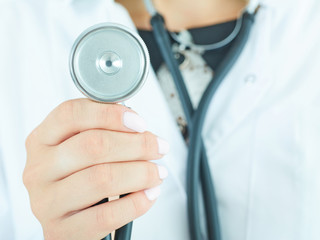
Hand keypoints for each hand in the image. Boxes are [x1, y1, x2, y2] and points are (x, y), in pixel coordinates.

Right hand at [23, 99, 168, 239]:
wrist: (68, 220)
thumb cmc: (79, 176)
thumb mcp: (79, 147)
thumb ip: (101, 129)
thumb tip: (135, 122)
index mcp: (42, 140)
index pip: (71, 115)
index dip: (110, 114)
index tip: (140, 123)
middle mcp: (39, 169)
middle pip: (93, 146)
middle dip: (137, 145)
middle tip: (159, 147)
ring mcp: (47, 202)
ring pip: (102, 178)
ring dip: (141, 173)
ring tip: (157, 172)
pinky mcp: (62, 231)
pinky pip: (107, 215)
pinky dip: (136, 202)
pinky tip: (149, 194)